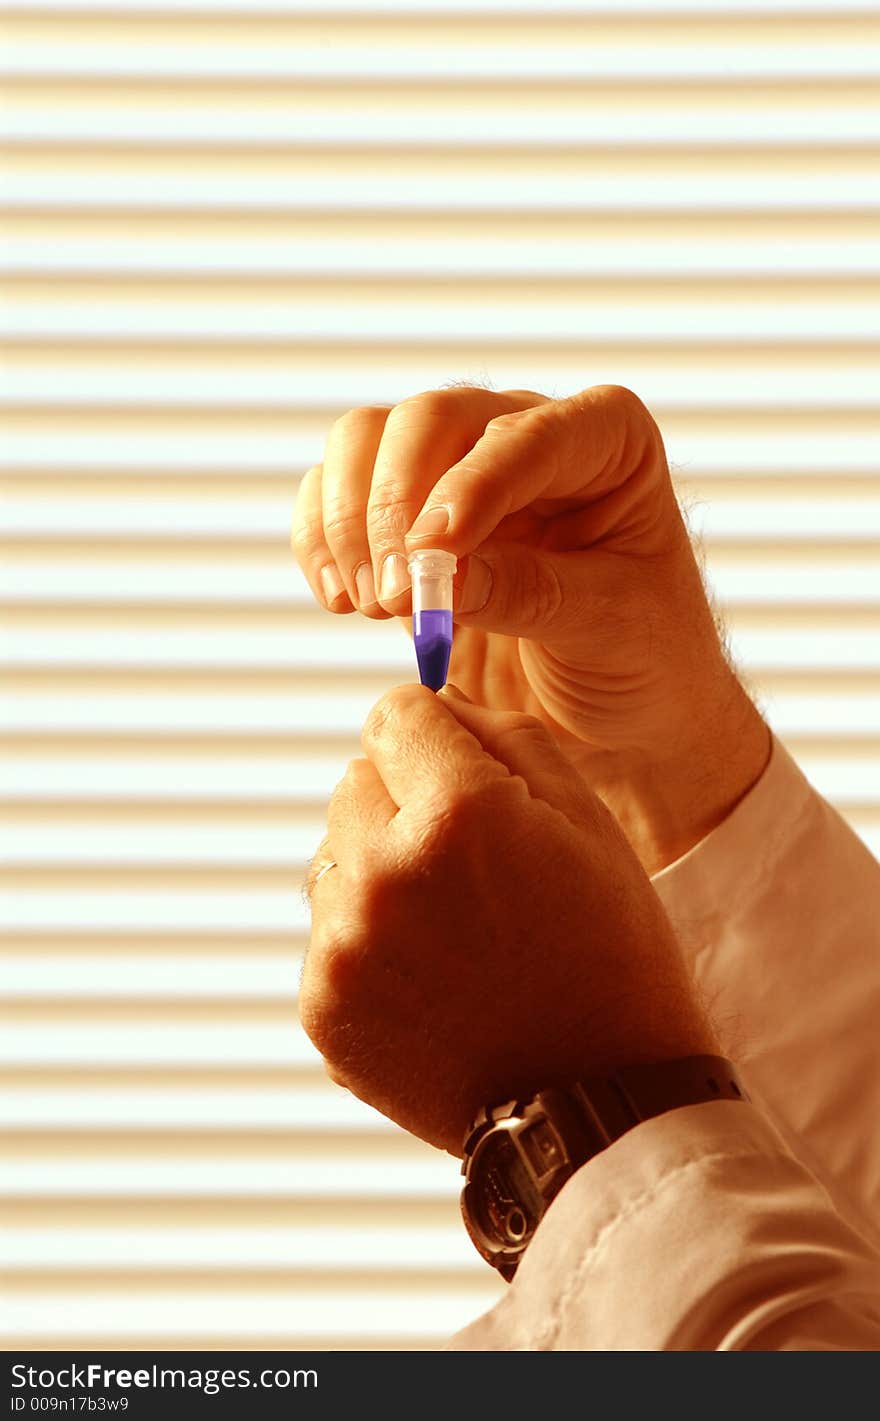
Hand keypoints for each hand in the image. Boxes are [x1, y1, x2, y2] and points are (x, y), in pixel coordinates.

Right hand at [291, 384, 769, 872]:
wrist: (623, 717)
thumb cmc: (643, 660)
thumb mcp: (604, 627)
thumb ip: (526, 592)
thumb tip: (433, 573)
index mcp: (604, 439)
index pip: (525, 434)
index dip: (471, 486)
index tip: (430, 554)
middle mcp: (524, 434)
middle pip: (427, 419)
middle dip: (394, 507)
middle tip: (396, 599)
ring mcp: (457, 468)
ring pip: (364, 440)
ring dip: (349, 523)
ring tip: (375, 607)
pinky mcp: (405, 518)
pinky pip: (333, 493)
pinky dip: (321, 541)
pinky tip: (342, 600)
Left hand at [301, 683, 717, 1155]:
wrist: (596, 1103)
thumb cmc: (607, 950)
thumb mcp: (587, 820)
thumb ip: (502, 735)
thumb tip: (430, 702)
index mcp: (458, 813)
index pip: (392, 714)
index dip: (433, 735)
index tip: (460, 772)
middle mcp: (383, 873)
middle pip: (354, 779)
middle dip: (403, 802)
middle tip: (469, 864)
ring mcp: (343, 947)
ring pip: (333, 856)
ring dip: (377, 870)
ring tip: (451, 927)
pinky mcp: (323, 1006)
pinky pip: (327, 930)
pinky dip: (367, 941)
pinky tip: (431, 977)